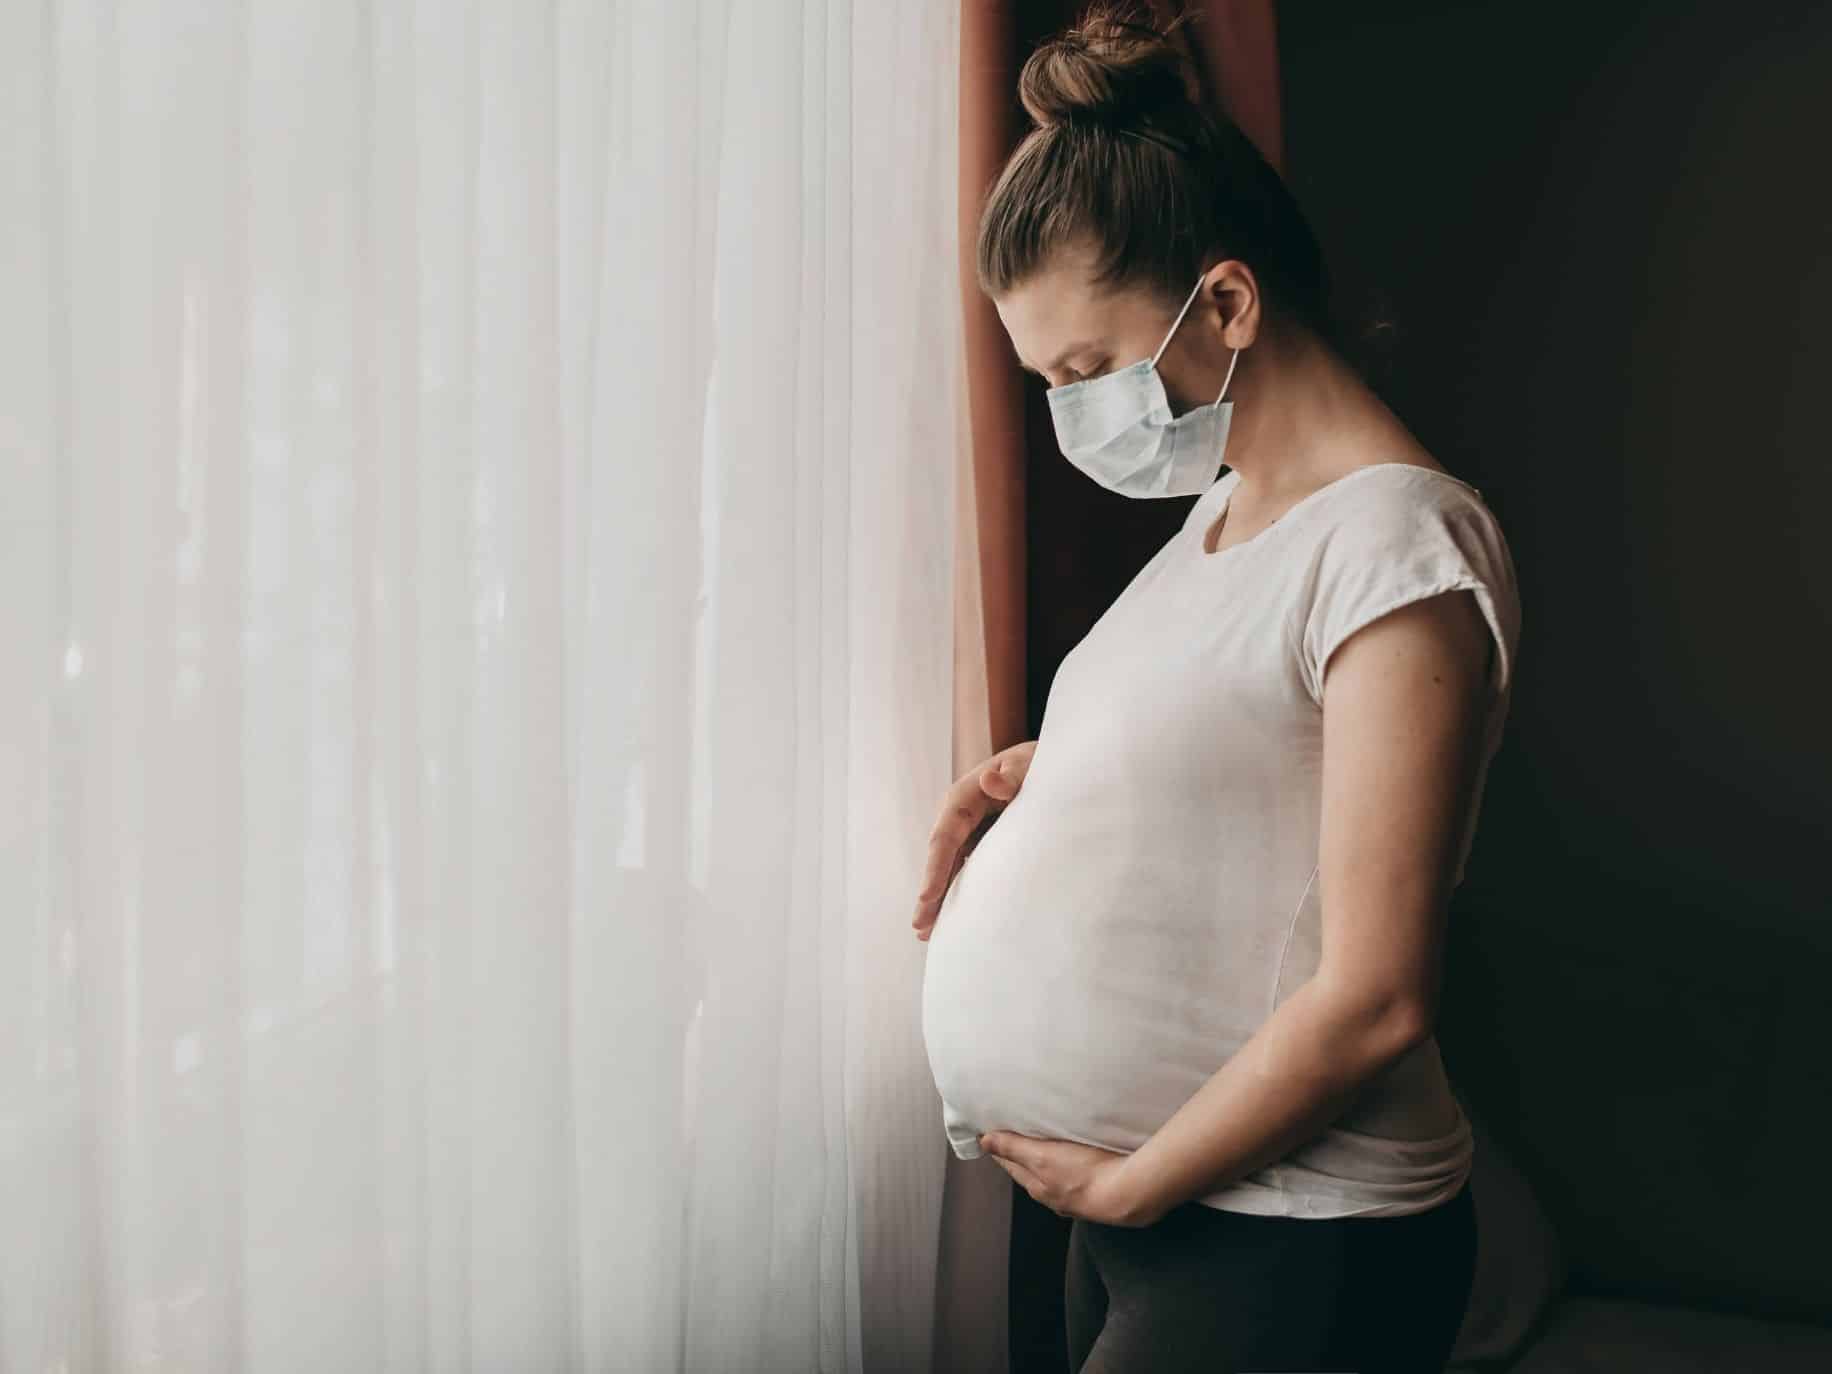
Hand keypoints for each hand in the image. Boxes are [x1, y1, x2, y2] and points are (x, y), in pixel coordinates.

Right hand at [912, 740, 1037, 941]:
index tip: (927, 895)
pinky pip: (964, 871)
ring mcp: (967, 834)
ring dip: (938, 900)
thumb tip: (989, 780)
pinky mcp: (979, 845)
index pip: (945, 837)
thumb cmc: (1033, 764)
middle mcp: (958, 818)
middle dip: (929, 893)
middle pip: (940, 860)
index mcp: (964, 798)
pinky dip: (956, 894)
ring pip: (949, 870)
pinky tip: (950, 922)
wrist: (1041, 765)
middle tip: (920, 926)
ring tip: (927, 934)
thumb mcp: (1025, 765)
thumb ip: (1011, 775)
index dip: (936, 868)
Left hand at [977, 1130, 1163, 1227]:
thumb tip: (983, 1142)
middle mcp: (1052, 1196)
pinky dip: (1068, 1165)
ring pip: (1052, 1175)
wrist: (1127, 1195)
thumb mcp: (1042, 1156)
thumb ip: (1014, 1147)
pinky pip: (1074, 1177)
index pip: (1010, 1164)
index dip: (1001, 1147)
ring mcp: (1074, 1198)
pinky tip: (1077, 1159)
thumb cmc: (1084, 1174)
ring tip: (1045, 1142)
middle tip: (1016, 1131)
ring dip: (1046, 1159)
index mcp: (1036, 1186)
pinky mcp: (1096, 1193)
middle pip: (1030, 1171)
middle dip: (1021, 1153)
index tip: (993, 1131)